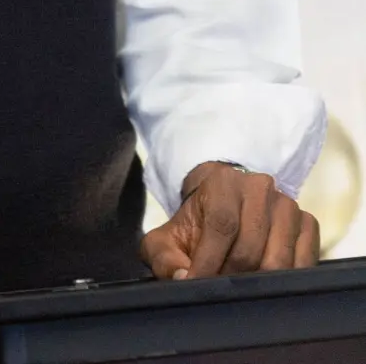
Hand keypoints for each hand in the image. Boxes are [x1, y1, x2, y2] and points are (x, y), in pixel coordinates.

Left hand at [141, 163, 320, 279]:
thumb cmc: (195, 227)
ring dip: (259, 283)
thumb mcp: (166, 240)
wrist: (223, 206)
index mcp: (222, 182)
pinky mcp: (307, 221)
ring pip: (279, 259)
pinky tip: (268, 283)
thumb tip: (184, 280)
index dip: (210, 262)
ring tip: (241, 287)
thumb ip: (165, 260)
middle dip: (232, 277)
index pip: (222, 225)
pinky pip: (306, 259)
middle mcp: (259, 187)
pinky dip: (287, 279)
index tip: (199, 284)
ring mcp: (287, 204)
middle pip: (250, 248)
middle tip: (220, 289)